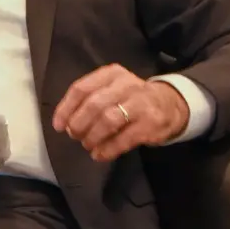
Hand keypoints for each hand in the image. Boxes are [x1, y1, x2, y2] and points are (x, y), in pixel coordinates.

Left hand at [52, 65, 188, 161]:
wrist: (171, 104)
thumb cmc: (131, 99)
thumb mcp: (112, 90)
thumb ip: (89, 100)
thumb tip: (64, 123)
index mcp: (112, 74)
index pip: (82, 88)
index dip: (66, 109)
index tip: (58, 126)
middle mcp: (127, 84)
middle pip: (94, 105)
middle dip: (79, 124)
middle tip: (75, 136)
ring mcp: (141, 102)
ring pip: (108, 120)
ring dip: (93, 137)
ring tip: (88, 145)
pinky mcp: (151, 122)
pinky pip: (124, 138)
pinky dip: (108, 149)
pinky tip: (100, 154)